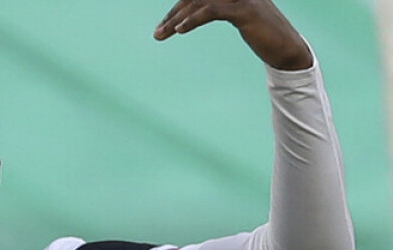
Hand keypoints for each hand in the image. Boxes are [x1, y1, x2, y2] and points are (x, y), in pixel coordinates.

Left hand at [153, 0, 311, 69]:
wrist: (288, 49)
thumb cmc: (263, 35)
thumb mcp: (240, 17)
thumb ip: (221, 9)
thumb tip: (196, 13)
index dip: (178, 8)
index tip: (163, 25)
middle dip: (173, 14)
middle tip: (157, 33)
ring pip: (200, 3)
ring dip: (176, 19)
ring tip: (161, 35)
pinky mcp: (245, 11)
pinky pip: (212, 11)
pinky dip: (193, 20)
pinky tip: (180, 30)